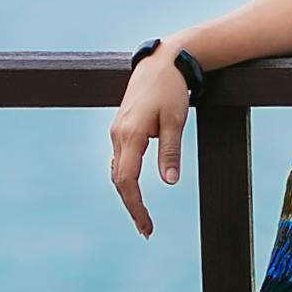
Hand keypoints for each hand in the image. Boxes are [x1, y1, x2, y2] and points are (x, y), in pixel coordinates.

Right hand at [108, 56, 190, 238]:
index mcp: (130, 134)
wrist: (161, 61)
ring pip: (117, 171)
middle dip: (131, 206)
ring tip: (142, 216)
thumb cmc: (171, 89)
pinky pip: (119, 160)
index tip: (147, 227)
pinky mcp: (121, 127)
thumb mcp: (175, 120)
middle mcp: (118, 135)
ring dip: (128, 194)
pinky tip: (135, 190)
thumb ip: (170, 152)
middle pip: (119, 180)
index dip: (136, 206)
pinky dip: (126, 179)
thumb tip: (170, 182)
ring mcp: (116, 131)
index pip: (127, 181)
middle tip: (147, 230)